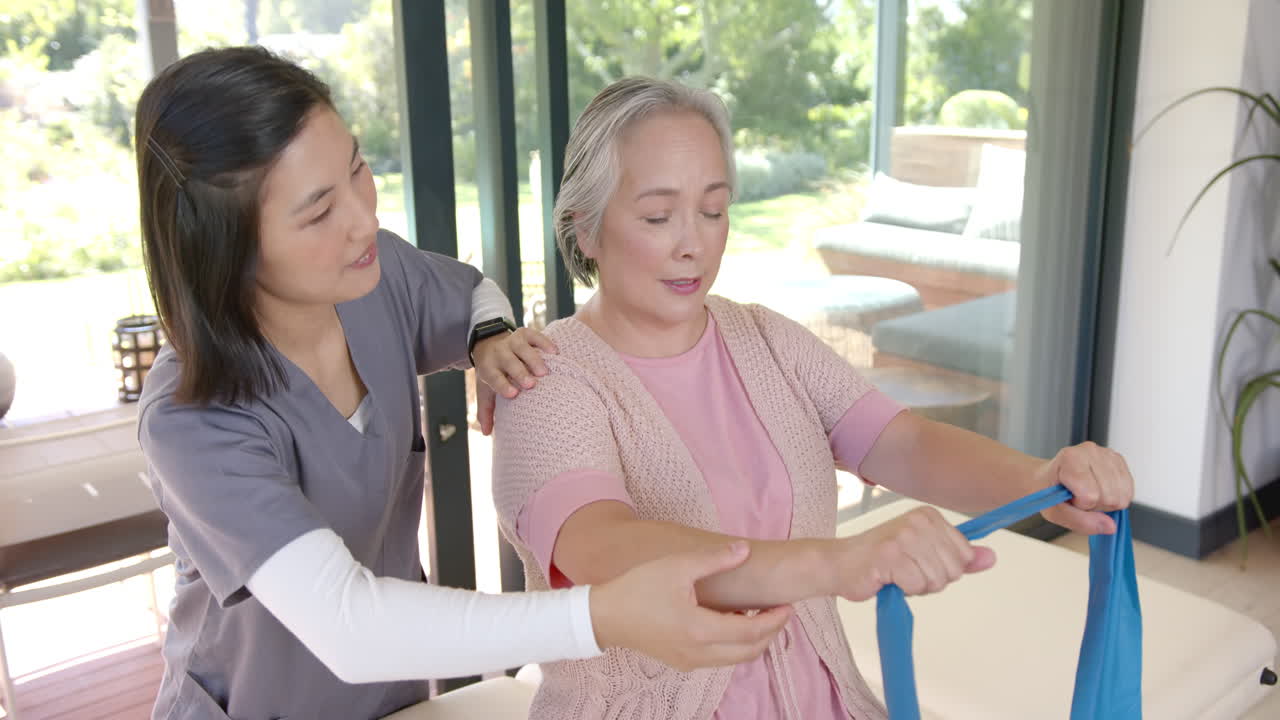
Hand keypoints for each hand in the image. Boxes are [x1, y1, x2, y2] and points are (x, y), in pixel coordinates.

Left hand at [472, 327, 557, 434]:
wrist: (489, 344)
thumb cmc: (492, 373)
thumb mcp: (485, 391)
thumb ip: (486, 411)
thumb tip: (487, 433)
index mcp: (488, 368)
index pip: (494, 377)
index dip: (502, 385)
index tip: (514, 394)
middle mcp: (499, 354)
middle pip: (509, 362)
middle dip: (520, 372)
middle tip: (532, 384)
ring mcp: (512, 342)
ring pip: (522, 348)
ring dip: (533, 359)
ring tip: (545, 372)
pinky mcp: (524, 334)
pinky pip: (534, 335)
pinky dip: (544, 342)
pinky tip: (554, 353)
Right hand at [589, 542, 792, 670]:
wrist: (604, 616)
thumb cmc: (638, 588)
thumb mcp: (677, 566)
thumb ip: (714, 559)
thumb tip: (744, 550)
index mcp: (700, 630)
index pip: (752, 632)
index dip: (775, 620)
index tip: (788, 605)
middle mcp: (699, 653)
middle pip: (749, 652)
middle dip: (771, 634)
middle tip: (780, 612)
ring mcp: (690, 661)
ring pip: (735, 659)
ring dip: (753, 641)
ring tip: (759, 615)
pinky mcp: (682, 662)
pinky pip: (719, 659)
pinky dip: (733, 645)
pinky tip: (731, 621)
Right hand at [832, 506, 995, 601]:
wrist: (839, 564)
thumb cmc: (882, 561)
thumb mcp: (926, 556)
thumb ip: (960, 557)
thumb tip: (990, 558)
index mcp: (929, 516)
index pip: (964, 554)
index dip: (945, 568)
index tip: (919, 562)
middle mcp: (918, 521)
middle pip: (954, 569)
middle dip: (932, 580)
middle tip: (905, 571)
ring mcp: (904, 536)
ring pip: (937, 580)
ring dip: (917, 586)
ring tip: (895, 574)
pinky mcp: (890, 555)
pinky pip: (916, 586)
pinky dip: (903, 589)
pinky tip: (886, 578)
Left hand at [1036, 441, 1134, 534]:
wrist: (1051, 477)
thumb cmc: (1050, 491)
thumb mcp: (1055, 512)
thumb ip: (1080, 522)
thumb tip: (1110, 526)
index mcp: (1070, 458)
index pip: (1091, 495)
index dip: (1081, 505)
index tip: (1070, 498)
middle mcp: (1090, 451)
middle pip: (1110, 497)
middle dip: (1095, 505)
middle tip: (1079, 498)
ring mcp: (1106, 454)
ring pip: (1122, 496)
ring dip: (1106, 502)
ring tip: (1089, 494)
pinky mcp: (1118, 460)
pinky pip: (1129, 491)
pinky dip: (1116, 497)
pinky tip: (1100, 491)